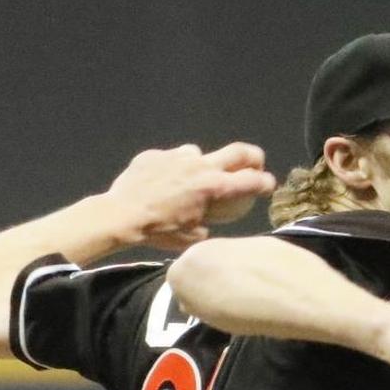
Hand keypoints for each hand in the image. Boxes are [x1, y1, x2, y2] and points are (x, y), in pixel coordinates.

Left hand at [102, 142, 276, 250]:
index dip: (265, 182)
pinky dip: (172, 169)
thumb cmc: (158, 231)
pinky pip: (171, 158)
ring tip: (188, 180)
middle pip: (239, 152)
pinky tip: (160, 182)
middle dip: (253, 157)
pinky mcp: (157, 154)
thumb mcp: (188, 238)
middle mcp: (201, 166)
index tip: (268, 185)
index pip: (251, 181)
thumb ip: (203, 226)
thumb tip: (204, 225)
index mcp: (213, 188)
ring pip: (199, 154)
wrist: (121, 215)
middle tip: (254, 164)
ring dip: (201, 165)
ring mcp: (178, 156)